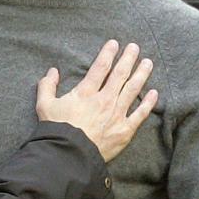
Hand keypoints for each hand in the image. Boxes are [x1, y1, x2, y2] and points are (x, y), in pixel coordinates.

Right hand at [36, 40, 157, 162]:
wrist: (68, 155)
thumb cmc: (56, 130)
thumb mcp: (44, 106)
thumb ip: (47, 86)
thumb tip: (52, 71)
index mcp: (86, 92)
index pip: (100, 67)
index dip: (108, 53)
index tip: (115, 43)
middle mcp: (104, 99)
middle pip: (120, 74)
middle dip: (128, 58)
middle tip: (135, 47)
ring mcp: (117, 114)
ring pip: (133, 89)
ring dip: (142, 74)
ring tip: (148, 63)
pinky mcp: (124, 130)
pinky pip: (140, 114)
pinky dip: (148, 103)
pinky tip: (154, 93)